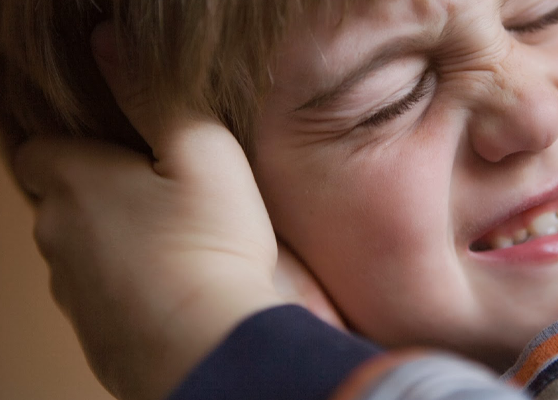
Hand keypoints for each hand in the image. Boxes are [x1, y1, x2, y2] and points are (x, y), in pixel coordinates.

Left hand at [13, 23, 284, 399]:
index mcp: (73, 183)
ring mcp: (72, 290)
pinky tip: (168, 285)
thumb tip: (107, 40)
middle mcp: (57, 236)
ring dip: (111, 241)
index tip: (110, 150)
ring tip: (167, 243)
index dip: (70, 144)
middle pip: (58, 201)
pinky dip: (124, 285)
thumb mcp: (200, 150)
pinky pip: (100, 294)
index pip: (38, 149)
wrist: (208, 350)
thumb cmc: (209, 246)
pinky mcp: (93, 333)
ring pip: (79, 250)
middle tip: (153, 196)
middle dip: (94, 192)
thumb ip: (152, 93)